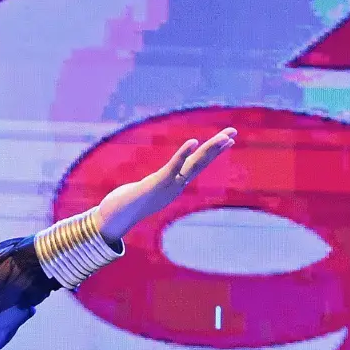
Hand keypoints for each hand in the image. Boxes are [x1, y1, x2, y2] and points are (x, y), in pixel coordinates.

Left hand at [96, 126, 236, 243]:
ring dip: (209, 150)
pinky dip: (183, 154)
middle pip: (201, 162)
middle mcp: (177, 184)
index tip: (228, 140)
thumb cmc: (130, 202)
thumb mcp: (149, 189)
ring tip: (224, 137)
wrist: (116, 217)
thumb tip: (161, 178)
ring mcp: (169, 184)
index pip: (198, 164)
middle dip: (217, 147)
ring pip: (194, 164)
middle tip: (233, 133)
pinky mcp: (157, 183)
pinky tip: (193, 142)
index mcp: (176, 183)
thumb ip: (156, 184)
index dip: (213, 152)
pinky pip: (174, 166)